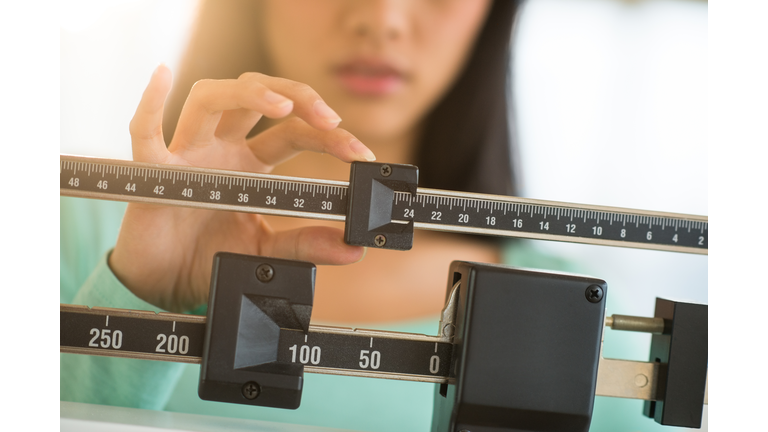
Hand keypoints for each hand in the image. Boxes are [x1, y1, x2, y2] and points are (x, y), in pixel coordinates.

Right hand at [110, 65, 373, 311]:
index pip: (293, 133)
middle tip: (331, 120)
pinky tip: (162, 76)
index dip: (330, 138)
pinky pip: (145, 133)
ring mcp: (188, 154)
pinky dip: (149, 104)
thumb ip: (306, 245)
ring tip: (282, 107)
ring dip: (247, 94)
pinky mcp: (154, 173)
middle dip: (297, 97)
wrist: (167, 285)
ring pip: (210, 98)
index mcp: (250, 163)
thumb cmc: (209, 256)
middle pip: (257, 98)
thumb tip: (352, 249)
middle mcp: (221, 149)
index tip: (362, 154)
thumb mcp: (267, 250)